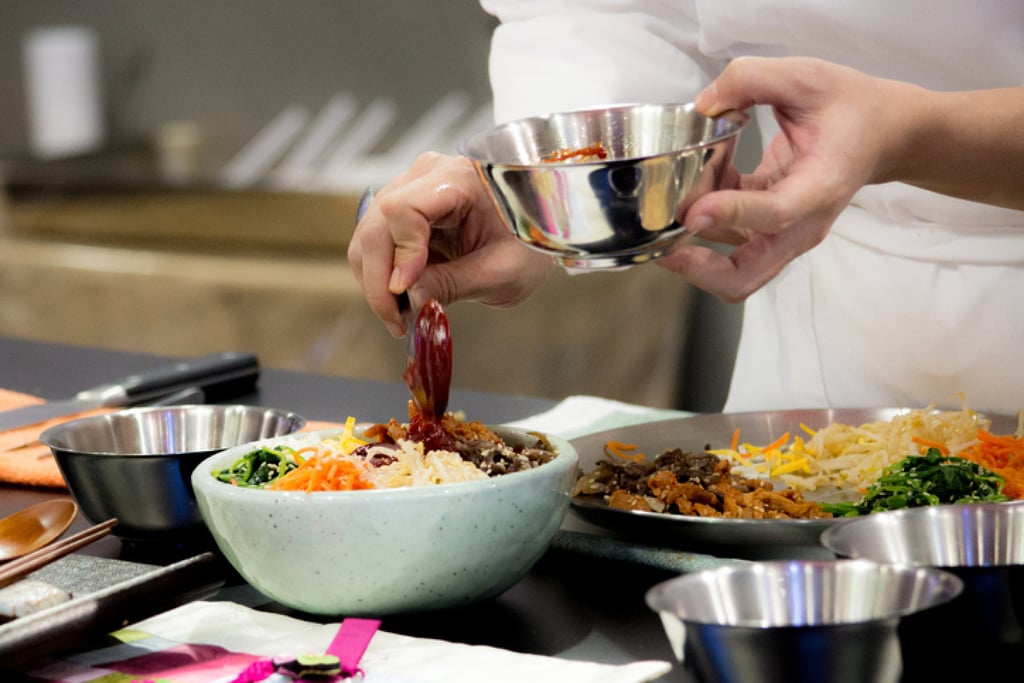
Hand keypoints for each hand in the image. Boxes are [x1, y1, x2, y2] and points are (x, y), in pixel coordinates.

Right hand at [347, 152, 554, 335]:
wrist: (540, 227)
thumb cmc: (531, 241)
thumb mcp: (502, 272)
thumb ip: (453, 284)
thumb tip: (409, 299)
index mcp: (458, 179)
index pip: (403, 209)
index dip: (399, 254)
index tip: (406, 291)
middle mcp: (426, 176)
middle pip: (376, 225)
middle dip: (379, 280)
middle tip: (396, 321)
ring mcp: (411, 190)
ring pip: (368, 236)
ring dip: (376, 281)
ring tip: (401, 317)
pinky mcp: (406, 211)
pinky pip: (378, 243)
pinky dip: (383, 275)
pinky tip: (403, 301)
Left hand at [658, 56, 901, 301]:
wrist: (883, 134)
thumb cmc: (850, 108)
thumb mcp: (808, 77)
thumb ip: (755, 79)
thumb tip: (705, 103)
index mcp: (821, 188)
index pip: (774, 214)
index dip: (731, 214)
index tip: (693, 212)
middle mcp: (801, 223)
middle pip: (745, 277)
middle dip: (698, 270)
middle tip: (661, 248)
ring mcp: (783, 233)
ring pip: (730, 263)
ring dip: (696, 232)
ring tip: (683, 181)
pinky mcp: (767, 228)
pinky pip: (727, 233)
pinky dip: (706, 210)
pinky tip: (706, 170)